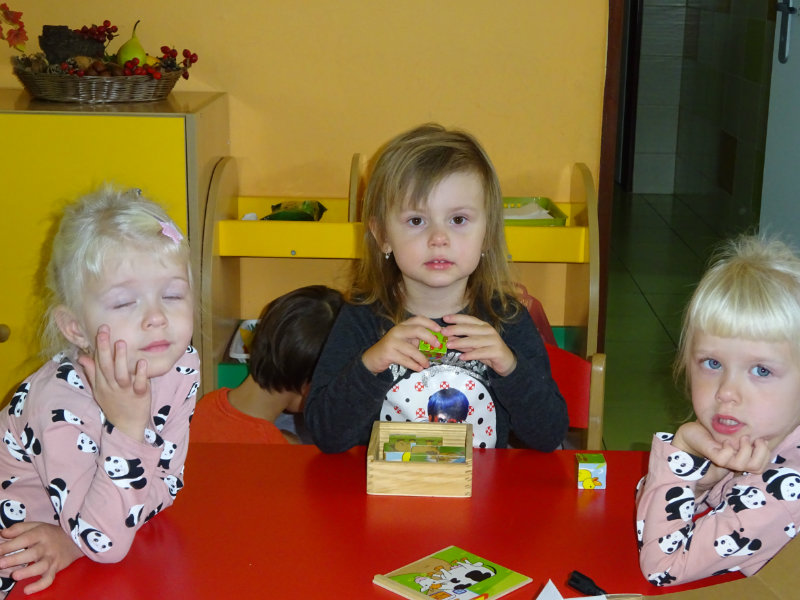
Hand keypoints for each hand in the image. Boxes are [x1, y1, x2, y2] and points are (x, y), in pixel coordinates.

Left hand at [0, 522, 82, 594]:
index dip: (9, 546)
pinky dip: (39, 586)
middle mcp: (46, 546)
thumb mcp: (37, 526)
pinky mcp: (55, 569)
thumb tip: (2, 533)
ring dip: (27, 572)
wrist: (75, 540)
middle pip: (32, 553)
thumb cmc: (50, 533)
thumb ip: (19, 528)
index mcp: (40, 534)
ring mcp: (52, 559)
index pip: (23, 539)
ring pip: (41, 567)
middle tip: (0, 563)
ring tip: (14, 576)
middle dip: (15, 559)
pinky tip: (27, 590)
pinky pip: (49, 579)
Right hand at [78, 324, 150, 440]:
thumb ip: (92, 372)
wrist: (126, 426)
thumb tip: (82, 356)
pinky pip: (140, 384)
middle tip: (104, 330)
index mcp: (102, 383)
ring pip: (121, 374)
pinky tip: (143, 362)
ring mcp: (125, 391)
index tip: (100, 329)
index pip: (98, 362)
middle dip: (104, 347)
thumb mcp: (99, 389)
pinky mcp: (139, 395)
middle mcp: (111, 385)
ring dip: (121, 358)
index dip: (99, 345)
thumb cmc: (113, 404)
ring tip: (121, 342)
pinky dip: (141, 374)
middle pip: (106, 365)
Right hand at [361, 316, 441, 374]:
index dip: (430, 323)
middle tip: (437, 345)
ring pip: (412, 349)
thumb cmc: (392, 349)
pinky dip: (414, 365)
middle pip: (417, 330)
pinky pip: (405, 359)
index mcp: (402, 325)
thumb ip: (417, 340)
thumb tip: (435, 343)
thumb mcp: (405, 341)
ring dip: (422, 358)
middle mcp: (397, 330)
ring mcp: (392, 341)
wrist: (373, 358)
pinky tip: (419, 368)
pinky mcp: (389, 353)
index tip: (440, 330)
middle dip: (430, 337)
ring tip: (427, 364)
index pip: (418, 319)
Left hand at [441, 314, 516, 375]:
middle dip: (455, 329)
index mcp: (483, 326)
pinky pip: (481, 353)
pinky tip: (462, 357)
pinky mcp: (496, 351)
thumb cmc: (488, 350)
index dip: (457, 318)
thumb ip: (462, 341)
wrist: (506, 361)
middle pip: (470, 328)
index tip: (445, 318)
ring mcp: (493, 340)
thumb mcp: (474, 345)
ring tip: (448, 345)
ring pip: (474, 341)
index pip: (469, 319)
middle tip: (443, 332)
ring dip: (460, 342)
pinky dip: (470, 355)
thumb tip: (447, 338)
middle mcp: (488, 331)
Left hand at [673, 422, 771, 489]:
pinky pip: (725, 459)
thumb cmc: (707, 433)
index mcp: (740, 456)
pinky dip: (728, 449)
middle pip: (757, 468)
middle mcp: (734, 461)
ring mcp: (724, 461)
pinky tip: (725, 441)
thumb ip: (742, 434)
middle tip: (754, 439)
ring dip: (746, 450)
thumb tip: (760, 429)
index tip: (763, 439)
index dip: (766, 454)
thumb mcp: (730, 431)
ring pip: (744, 465)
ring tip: (741, 438)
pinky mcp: (712, 459)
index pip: (761, 464)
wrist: (686, 436)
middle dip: (761, 453)